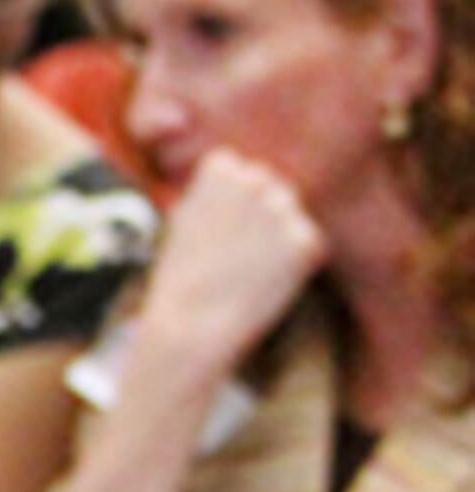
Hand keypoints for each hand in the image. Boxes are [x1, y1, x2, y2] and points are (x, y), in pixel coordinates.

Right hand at [132, 151, 321, 387]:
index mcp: (219, 167)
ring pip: (289, 213)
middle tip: (233, 253)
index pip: (236, 168)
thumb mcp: (186, 216)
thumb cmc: (183, 274)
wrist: (192, 324)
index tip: (209, 228)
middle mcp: (254, 180)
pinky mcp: (306, 240)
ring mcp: (283, 209)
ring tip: (247, 266)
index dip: (224, 201)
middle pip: (269, 187)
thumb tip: (246, 179)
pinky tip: (266, 278)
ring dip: (276, 235)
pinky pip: (307, 241)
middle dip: (257, 214)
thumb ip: (216, 191)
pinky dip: (293, 261)